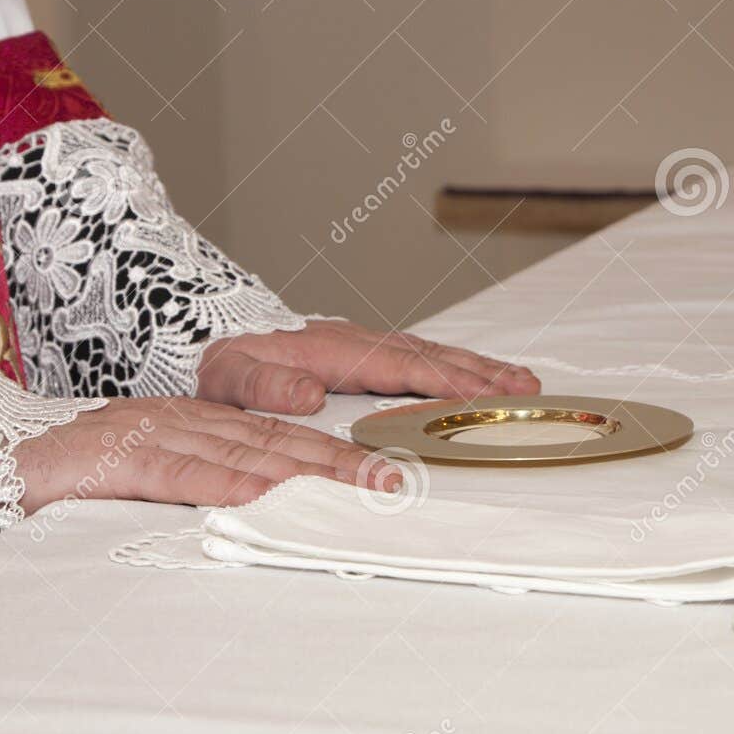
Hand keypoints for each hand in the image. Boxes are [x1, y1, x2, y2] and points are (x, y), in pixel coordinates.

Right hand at [12, 397, 399, 512]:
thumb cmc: (66, 478)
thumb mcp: (146, 476)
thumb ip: (198, 484)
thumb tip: (258, 512)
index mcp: (192, 424)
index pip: (277, 438)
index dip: (333, 454)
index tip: (383, 473)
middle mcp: (181, 421)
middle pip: (276, 442)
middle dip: (340, 462)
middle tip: (394, 482)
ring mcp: (149, 434)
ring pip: (242, 452)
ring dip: (304, 472)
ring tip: (355, 487)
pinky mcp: (113, 458)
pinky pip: (177, 471)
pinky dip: (221, 484)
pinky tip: (260, 497)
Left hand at [195, 319, 540, 414]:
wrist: (208, 338)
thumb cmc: (220, 364)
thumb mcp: (228, 377)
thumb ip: (263, 384)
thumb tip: (307, 392)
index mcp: (329, 350)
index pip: (398, 367)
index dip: (442, 382)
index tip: (482, 396)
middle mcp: (354, 341)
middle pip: (429, 356)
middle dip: (480, 374)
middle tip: (525, 390)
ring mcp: (362, 344)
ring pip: (431, 354)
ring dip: (479, 368)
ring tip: (521, 383)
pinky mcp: (363, 352)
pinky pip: (420, 357)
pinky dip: (457, 366)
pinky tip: (480, 377)